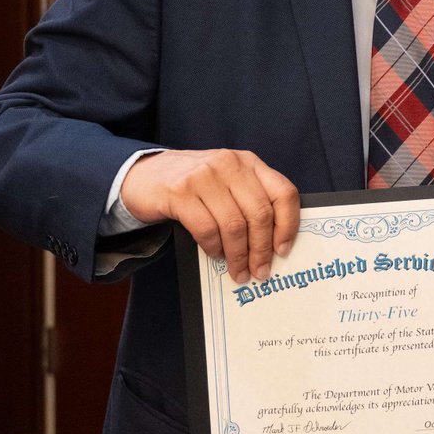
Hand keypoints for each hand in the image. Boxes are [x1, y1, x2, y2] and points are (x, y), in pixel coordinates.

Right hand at [121, 149, 298, 283]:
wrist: (144, 174)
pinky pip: (207, 229)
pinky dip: (214, 248)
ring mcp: (204, 177)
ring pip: (234, 225)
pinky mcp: (179, 192)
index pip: (283, 193)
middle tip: (260, 271)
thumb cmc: (194, 183)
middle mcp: (230, 165)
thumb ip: (250, 199)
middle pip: (260, 214)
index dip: (288, 225)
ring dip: (239, 255)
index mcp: (249, 162)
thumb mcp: (228, 181)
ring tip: (238, 272)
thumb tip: (274, 241)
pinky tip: (215, 254)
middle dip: (262, 249)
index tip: (284, 249)